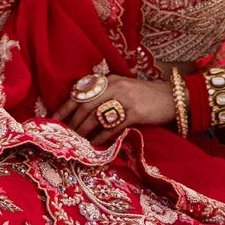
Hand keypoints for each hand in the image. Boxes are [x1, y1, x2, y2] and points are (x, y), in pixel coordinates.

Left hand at [52, 74, 175, 145]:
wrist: (172, 97)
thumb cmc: (144, 96)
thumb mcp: (122, 89)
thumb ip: (104, 95)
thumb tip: (80, 112)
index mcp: (108, 80)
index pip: (80, 92)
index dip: (65, 107)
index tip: (53, 120)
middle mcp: (114, 86)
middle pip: (85, 105)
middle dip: (72, 122)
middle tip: (64, 135)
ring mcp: (124, 99)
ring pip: (95, 116)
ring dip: (83, 131)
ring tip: (76, 141)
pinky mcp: (134, 113)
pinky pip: (112, 127)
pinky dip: (100, 137)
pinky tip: (94, 145)